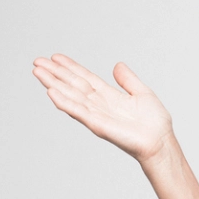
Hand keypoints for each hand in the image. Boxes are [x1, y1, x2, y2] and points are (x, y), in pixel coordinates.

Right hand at [32, 54, 173, 162]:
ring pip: (70, 96)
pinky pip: (78, 112)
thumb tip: (117, 65)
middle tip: (37, 62)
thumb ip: (128, 79)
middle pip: (72, 85)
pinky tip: (51, 92)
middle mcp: (99, 104)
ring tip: (38, 72)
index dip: (70, 67)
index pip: (84, 78)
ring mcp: (96, 114)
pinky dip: (64, 102)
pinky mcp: (97, 125)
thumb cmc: (155, 123)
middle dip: (55, 73)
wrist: (160, 141)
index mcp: (109, 96)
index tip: (55, 57)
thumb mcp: (142, 92)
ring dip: (53, 84)